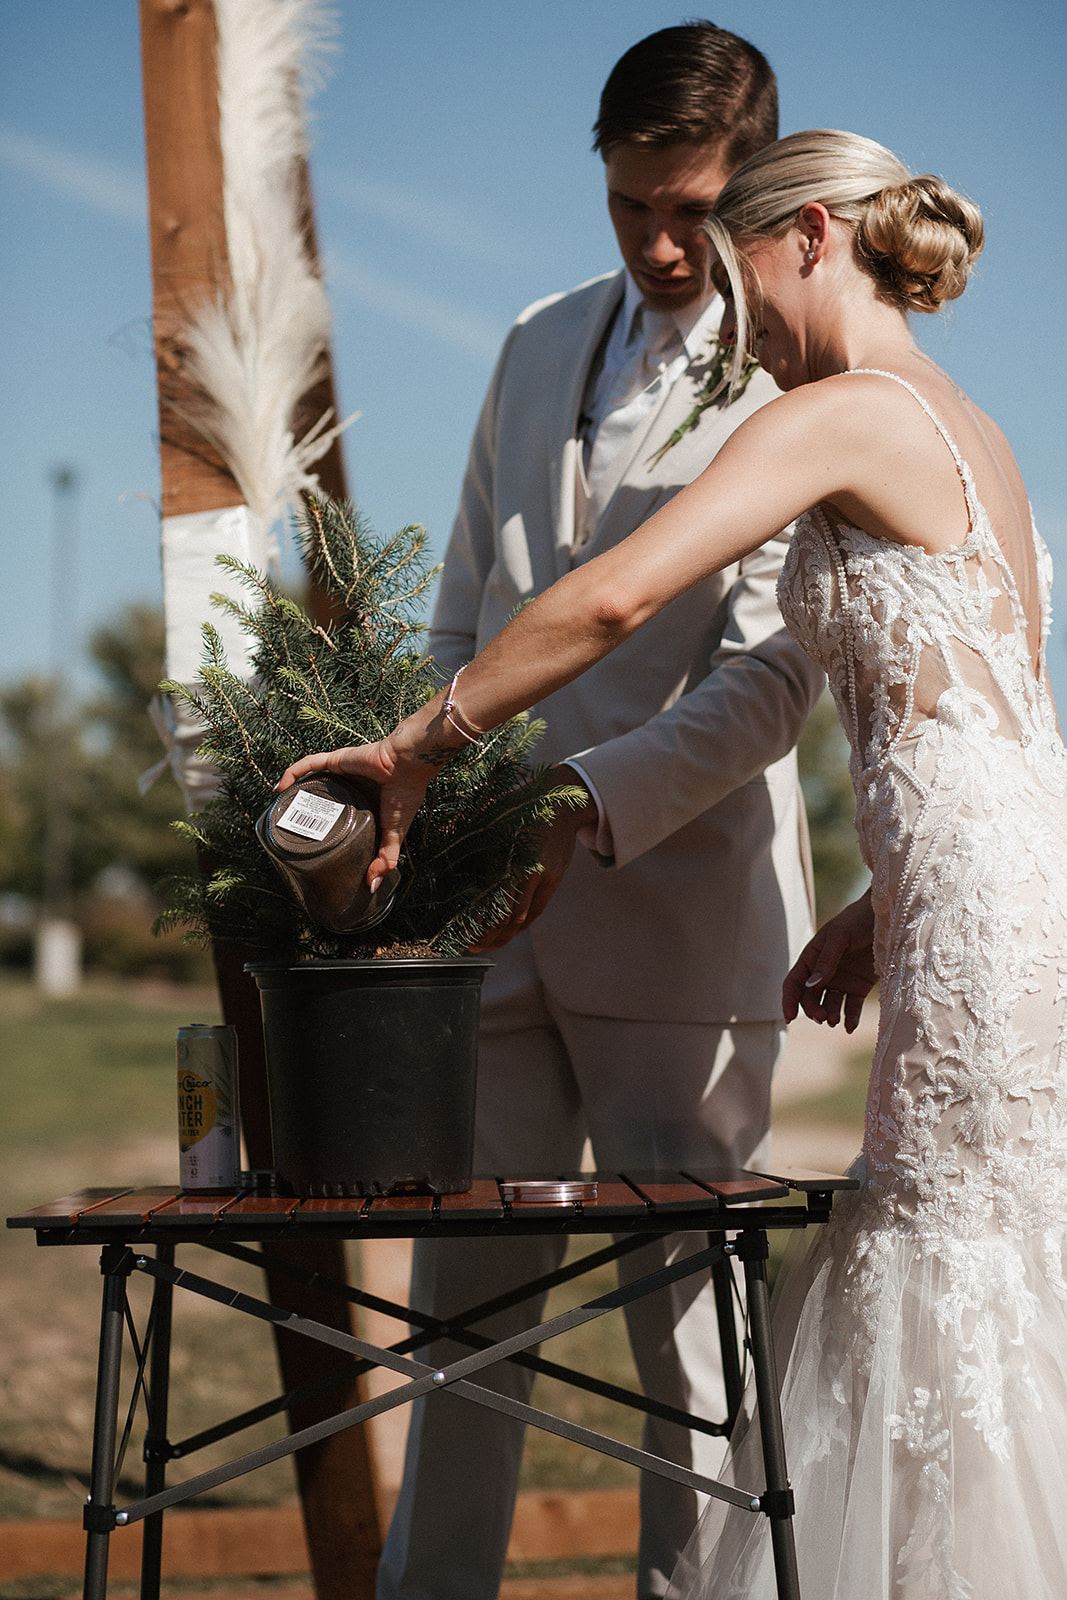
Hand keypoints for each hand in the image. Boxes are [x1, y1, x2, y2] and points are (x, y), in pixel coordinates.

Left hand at [277, 738, 435, 890]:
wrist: (408, 766)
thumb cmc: (406, 794)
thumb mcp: (395, 833)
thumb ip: (385, 859)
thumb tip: (373, 886)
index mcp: (364, 802)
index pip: (339, 815)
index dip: (325, 827)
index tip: (313, 842)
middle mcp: (350, 787)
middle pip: (321, 799)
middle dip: (305, 811)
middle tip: (293, 828)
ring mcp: (341, 773)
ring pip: (311, 781)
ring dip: (293, 792)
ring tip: (280, 808)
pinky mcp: (336, 761)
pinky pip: (308, 763)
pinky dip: (292, 773)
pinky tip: (279, 787)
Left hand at [471, 771, 598, 951]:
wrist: (560, 801)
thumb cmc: (517, 805)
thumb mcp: (488, 818)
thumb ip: (463, 837)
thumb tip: (433, 852)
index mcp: (510, 858)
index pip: (493, 903)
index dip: (479, 925)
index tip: (463, 936)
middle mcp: (529, 871)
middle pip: (509, 917)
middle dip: (489, 936)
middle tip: (472, 947)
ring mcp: (545, 877)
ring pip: (524, 917)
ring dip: (506, 935)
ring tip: (488, 945)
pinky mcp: (555, 879)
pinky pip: (537, 909)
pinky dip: (522, 924)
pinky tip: (509, 931)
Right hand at [782, 888, 876, 1031]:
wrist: (889, 918)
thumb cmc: (858, 920)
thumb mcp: (839, 936)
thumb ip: (826, 960)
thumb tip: (811, 985)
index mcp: (813, 957)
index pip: (794, 983)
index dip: (789, 1000)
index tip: (789, 1017)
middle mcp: (824, 972)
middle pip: (810, 998)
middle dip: (812, 1010)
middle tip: (822, 1018)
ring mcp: (842, 981)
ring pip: (829, 1005)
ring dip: (829, 1015)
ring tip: (835, 1021)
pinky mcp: (860, 987)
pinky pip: (851, 1007)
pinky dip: (849, 1018)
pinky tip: (849, 1027)